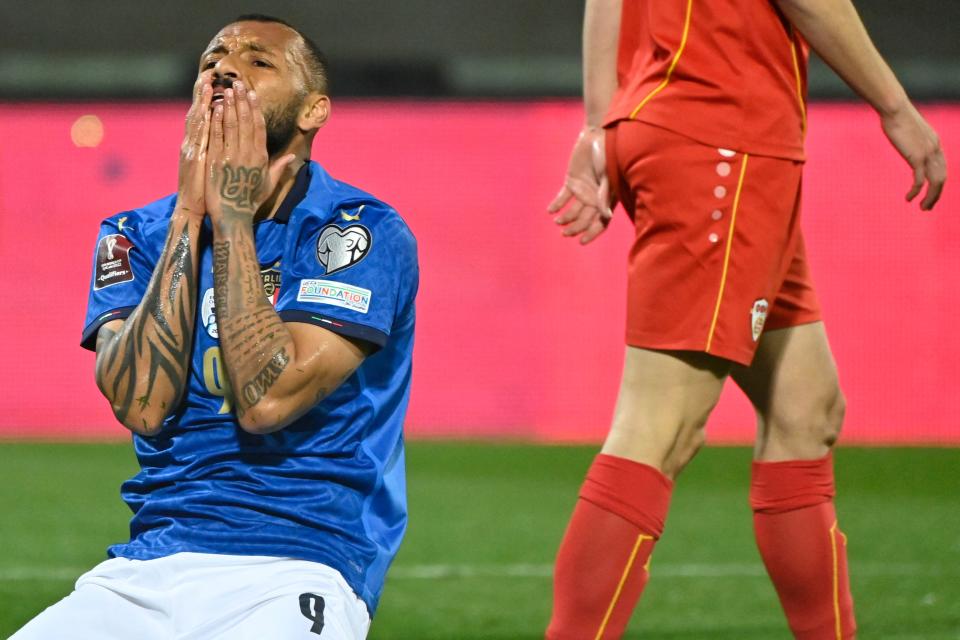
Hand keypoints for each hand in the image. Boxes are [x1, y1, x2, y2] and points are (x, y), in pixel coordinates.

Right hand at [176, 79, 212, 220]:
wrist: (192, 208)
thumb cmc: (206, 191)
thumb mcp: (212, 168)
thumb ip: (217, 151)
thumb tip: (226, 138)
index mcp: (199, 145)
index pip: (204, 117)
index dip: (208, 99)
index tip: (215, 81)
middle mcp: (192, 143)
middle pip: (198, 112)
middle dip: (202, 93)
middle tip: (209, 73)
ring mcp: (191, 149)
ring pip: (197, 120)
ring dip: (201, 100)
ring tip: (207, 82)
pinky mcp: (193, 158)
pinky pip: (199, 137)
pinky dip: (202, 122)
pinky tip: (207, 108)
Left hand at [205, 81, 295, 225]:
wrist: (233, 216)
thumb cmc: (250, 201)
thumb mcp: (269, 185)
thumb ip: (279, 168)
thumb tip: (292, 159)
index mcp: (261, 158)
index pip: (259, 127)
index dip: (255, 109)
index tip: (252, 94)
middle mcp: (248, 154)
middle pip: (246, 121)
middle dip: (242, 100)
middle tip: (237, 83)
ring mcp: (232, 156)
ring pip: (232, 125)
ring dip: (230, 105)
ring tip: (227, 89)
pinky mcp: (216, 160)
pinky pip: (218, 136)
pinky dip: (217, 120)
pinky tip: (216, 107)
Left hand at [547, 126, 613, 244]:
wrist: (598, 136)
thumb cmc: (609, 155)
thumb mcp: (608, 175)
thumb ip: (606, 195)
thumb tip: (606, 216)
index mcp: (607, 199)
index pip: (601, 222)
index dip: (592, 233)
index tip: (581, 241)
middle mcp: (595, 198)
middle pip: (585, 219)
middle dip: (575, 228)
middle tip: (564, 232)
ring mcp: (582, 191)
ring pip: (573, 211)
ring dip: (565, 218)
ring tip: (557, 222)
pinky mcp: (571, 182)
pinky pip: (563, 197)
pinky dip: (556, 205)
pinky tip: (550, 211)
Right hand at [881, 102, 946, 210]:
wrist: (895, 109)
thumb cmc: (896, 115)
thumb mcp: (907, 128)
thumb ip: (909, 136)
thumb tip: (902, 135)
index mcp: (934, 143)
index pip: (942, 168)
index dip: (938, 183)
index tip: (930, 194)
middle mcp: (935, 149)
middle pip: (942, 178)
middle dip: (936, 195)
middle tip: (927, 207)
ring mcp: (927, 154)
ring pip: (935, 182)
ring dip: (931, 197)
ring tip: (923, 208)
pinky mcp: (917, 157)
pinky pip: (919, 180)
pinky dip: (916, 191)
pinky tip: (909, 198)